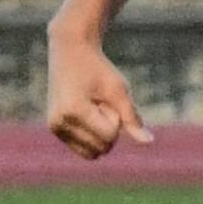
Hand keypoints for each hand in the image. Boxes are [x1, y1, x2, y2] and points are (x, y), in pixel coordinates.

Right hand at [46, 35, 151, 158]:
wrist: (70, 50)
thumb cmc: (98, 68)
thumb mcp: (118, 89)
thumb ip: (132, 118)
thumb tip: (148, 142)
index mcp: (74, 111)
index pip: (109, 137)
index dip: (116, 119)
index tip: (106, 98)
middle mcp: (59, 123)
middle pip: (101, 148)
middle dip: (108, 128)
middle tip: (100, 102)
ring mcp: (54, 128)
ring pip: (92, 153)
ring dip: (100, 134)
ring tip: (93, 108)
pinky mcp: (54, 129)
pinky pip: (82, 149)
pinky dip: (92, 136)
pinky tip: (86, 112)